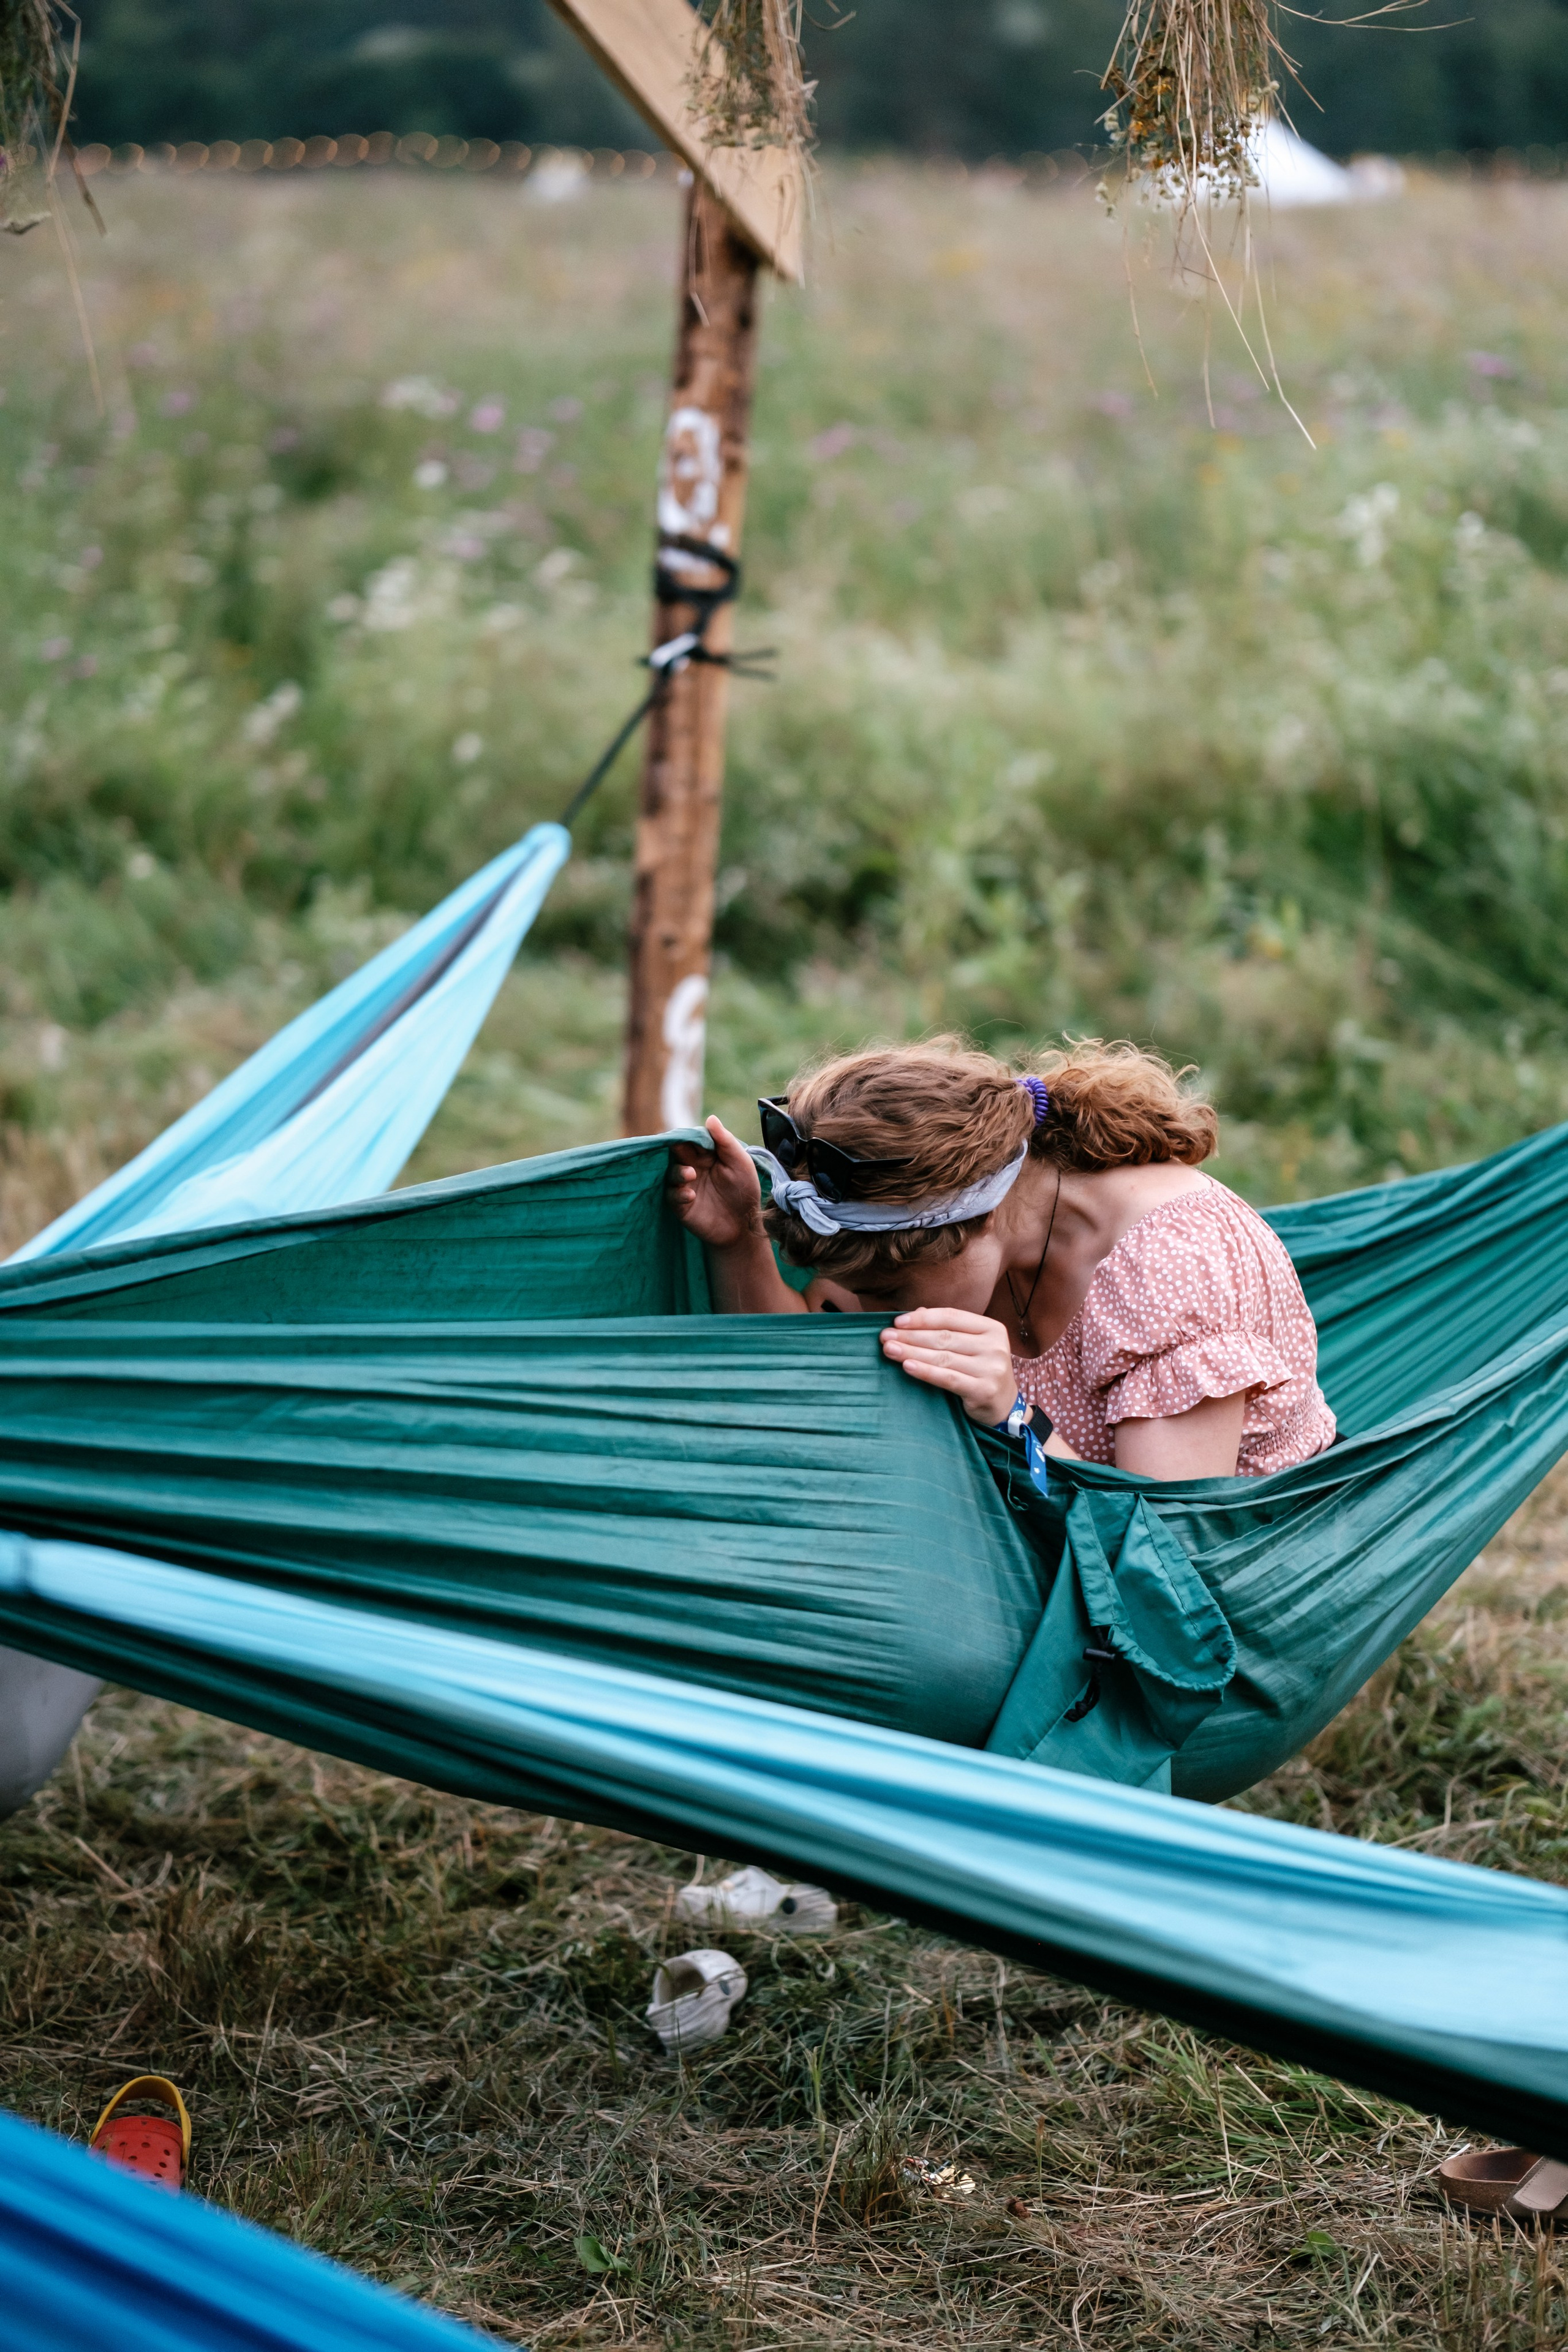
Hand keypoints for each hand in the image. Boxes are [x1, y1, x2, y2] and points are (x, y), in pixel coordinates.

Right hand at [666, 1116, 762, 1249]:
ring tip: (690, 1175)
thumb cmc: (745, 1190)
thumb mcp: (740, 1163)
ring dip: (678, 1172)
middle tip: (680, 1149)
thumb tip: (710, 1118)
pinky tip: (691, 1195)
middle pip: (677, 1153)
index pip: (692, 1139)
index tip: (687, 1135)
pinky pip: (672, 1196)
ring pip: (672, 1173)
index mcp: (706, 1155)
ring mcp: (686, 1186)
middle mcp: (693, 1167)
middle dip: (677, 1149)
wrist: (745, 1225)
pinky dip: (679, 1194)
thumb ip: (726, 1141)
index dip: (689, 1135)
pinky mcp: (681, 1205)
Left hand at [879, 1307, 1018, 1426]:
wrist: (1004, 1405)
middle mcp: (994, 1346)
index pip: (951, 1317)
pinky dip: (925, 1372)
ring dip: (912, 1352)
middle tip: (885, 1337)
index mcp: (992, 1328)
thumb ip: (948, 1329)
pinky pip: (948, 1378)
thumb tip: (916, 1312)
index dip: (922, 1318)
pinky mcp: (984, 1390)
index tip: (897, 1321)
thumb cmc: (981, 1370)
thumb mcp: (971, 1346)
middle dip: (911, 1336)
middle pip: (944, 1337)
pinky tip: (907, 1366)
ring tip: (889, 1350)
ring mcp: (991, 1369)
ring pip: (943, 1357)